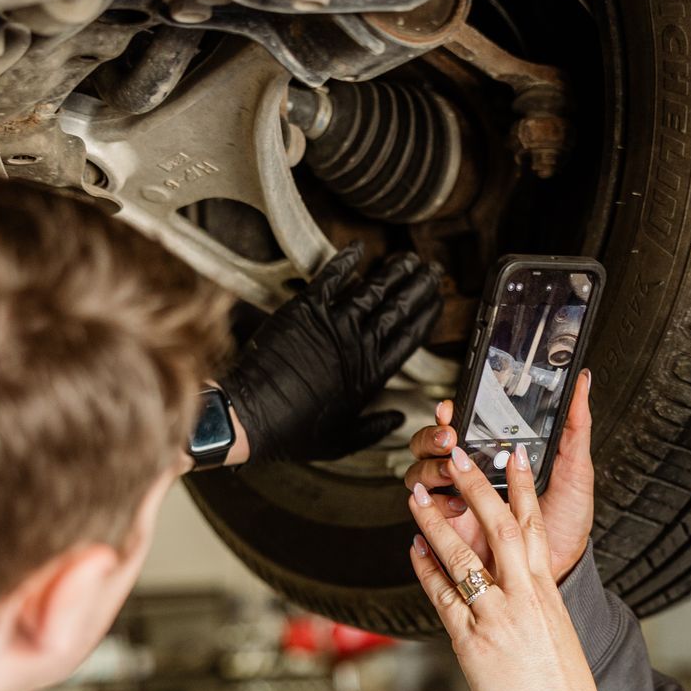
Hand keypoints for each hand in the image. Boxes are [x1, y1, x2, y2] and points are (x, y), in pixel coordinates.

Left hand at [221, 243, 442, 461]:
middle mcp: (358, 344)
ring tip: (408, 259)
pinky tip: (358, 249)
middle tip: (433, 271)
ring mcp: (333, 324)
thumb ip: (374, 428)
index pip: (410, 337)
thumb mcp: (343, 441)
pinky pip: (330, 278)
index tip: (437, 301)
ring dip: (394, 271)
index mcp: (371, 374)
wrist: (253, 415)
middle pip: (399, 308)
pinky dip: (345, 261)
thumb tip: (398, 419)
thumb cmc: (293, 431)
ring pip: (373, 289)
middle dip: (419, 286)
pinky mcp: (305, 310)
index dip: (427, 316)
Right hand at [401, 368, 595, 581]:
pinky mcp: (451, 530)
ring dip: (431, 468)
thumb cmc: (568, 520)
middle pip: (431, 446)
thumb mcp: (576, 470)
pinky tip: (452, 504)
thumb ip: (575, 427)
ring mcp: (458, 501)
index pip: (461, 425)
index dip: (449, 414)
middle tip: (450, 440)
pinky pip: (424, 513)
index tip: (452, 410)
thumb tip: (582, 383)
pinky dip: (429, 505)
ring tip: (452, 473)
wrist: (563, 568)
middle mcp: (472, 475)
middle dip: (433, 438)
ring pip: (422, 474)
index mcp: (497, 457)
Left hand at [408, 444, 612, 690]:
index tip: (514, 457)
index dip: (523, 487)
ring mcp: (496, 617)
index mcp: (546, 593)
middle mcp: (522, 597)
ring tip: (419, 494)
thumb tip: (510, 593)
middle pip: (499, 526)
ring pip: (462, 556)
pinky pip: (443, 596)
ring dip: (435, 521)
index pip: (534, 526)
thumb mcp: (555, 635)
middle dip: (477, 486)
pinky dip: (425, 569)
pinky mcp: (471, 642)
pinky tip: (413, 549)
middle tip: (459, 454)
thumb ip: (531, 607)